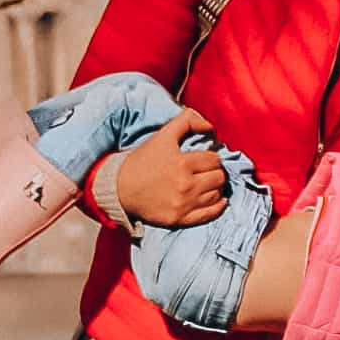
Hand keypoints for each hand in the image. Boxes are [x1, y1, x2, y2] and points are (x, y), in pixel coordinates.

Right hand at [115, 110, 227, 227]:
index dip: (213, 157)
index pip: (215, 160)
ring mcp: (183, 204)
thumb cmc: (143, 160)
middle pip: (219, 178)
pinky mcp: (179, 219)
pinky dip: (218, 206)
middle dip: (217, 171)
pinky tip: (218, 199)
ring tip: (209, 183)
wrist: (119, 188)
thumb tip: (210, 127)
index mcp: (183, 163)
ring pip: (217, 195)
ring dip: (217, 187)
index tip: (207, 158)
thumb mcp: (163, 135)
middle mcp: (186, 185)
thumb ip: (188, 121)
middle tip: (209, 171)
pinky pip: (210, 214)